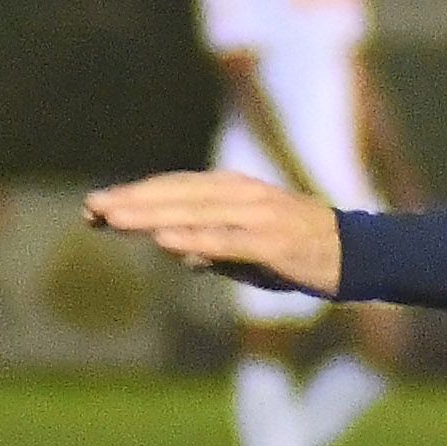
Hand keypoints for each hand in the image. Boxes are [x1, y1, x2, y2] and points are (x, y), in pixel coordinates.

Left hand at [84, 170, 343, 297]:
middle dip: (131, 203)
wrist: (355, 255)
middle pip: (175, 196)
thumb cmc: (298, 254)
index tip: (95, 209)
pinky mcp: (269, 241)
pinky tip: (163, 242)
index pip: (173, 190)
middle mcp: (239, 195)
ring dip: (151, 215)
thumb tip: (180, 254)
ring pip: (192, 213)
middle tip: (91, 208)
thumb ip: (214, 249)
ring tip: (114, 219)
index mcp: (232, 191)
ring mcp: (254, 216)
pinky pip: (224, 239)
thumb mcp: (248, 251)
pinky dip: (193, 239)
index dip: (134, 197)